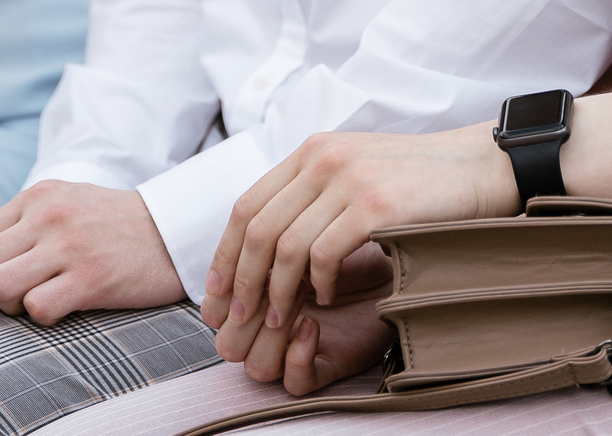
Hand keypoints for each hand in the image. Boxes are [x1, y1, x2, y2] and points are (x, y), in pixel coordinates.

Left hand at [0, 182, 185, 324]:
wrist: (175, 230)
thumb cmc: (114, 227)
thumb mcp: (66, 205)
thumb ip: (23, 225)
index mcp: (37, 197)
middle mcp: (48, 215)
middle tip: (4, 314)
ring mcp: (70, 245)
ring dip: (10, 310)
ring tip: (37, 305)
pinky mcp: (93, 276)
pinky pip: (38, 308)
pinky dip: (42, 319)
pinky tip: (65, 309)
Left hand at [202, 125, 516, 338]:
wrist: (478, 169)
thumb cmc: (418, 181)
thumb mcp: (356, 170)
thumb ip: (315, 191)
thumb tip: (269, 239)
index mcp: (313, 150)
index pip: (248, 204)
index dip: (226, 251)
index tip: (218, 290)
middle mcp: (323, 158)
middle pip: (258, 227)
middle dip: (243, 279)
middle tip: (241, 316)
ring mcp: (349, 180)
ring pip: (286, 246)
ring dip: (278, 291)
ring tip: (280, 317)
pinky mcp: (375, 206)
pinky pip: (324, 254)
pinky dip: (317, 284)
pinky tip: (325, 298)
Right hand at [214, 245, 393, 396]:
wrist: (396, 256)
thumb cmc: (347, 239)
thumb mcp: (302, 230)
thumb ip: (266, 239)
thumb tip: (237, 244)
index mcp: (255, 297)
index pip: (215, 310)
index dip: (226, 288)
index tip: (254, 255)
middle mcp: (269, 329)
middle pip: (228, 344)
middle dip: (249, 309)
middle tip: (277, 276)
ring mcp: (295, 351)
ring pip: (255, 366)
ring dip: (272, 333)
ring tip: (300, 296)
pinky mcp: (326, 367)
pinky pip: (294, 382)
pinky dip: (297, 355)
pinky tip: (314, 324)